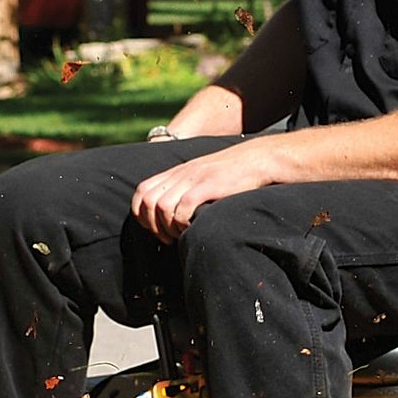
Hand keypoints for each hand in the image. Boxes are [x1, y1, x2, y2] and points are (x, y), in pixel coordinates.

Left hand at [132, 140, 282, 240]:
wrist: (256, 159)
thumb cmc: (232, 173)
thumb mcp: (202, 175)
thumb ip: (186, 187)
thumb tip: (173, 212)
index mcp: (177, 172)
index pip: (142, 191)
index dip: (141, 213)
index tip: (154, 228)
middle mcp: (181, 174)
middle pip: (148, 201)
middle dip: (152, 225)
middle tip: (167, 237)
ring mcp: (194, 179)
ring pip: (162, 206)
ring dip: (167, 227)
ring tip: (179, 236)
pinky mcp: (208, 186)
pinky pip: (183, 208)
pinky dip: (182, 223)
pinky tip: (192, 228)